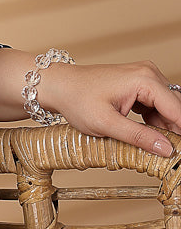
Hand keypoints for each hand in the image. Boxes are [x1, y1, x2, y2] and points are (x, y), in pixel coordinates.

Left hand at [36, 59, 180, 157]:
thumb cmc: (77, 99)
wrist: (59, 86)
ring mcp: (145, 78)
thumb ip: (138, 136)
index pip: (177, 110)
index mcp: (145, 80)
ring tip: (159, 149)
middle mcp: (149, 74)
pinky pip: (157, 106)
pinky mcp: (139, 85)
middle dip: (176, 131)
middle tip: (173, 154)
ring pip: (168, 108)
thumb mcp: (106, 124)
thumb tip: (166, 149)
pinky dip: (156, 122)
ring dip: (166, 128)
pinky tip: (149, 137)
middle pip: (175, 108)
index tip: (180, 152)